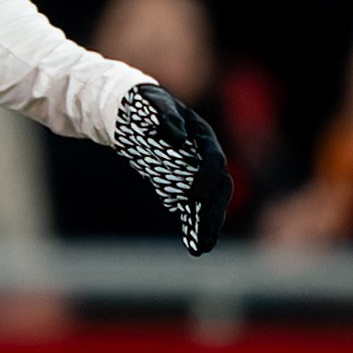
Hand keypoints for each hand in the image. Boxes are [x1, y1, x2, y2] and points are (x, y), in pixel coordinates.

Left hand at [113, 81, 232, 254]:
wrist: (134, 113)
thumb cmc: (145, 105)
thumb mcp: (154, 105)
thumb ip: (166, 118)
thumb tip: (177, 137)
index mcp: (202, 137)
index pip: (213, 161)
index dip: (206, 178)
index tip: (193, 198)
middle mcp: (205, 157)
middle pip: (218, 187)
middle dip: (213, 211)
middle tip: (206, 233)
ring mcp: (196, 173)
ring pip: (209, 202)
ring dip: (207, 225)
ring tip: (203, 247)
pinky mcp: (184, 185)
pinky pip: (194, 208)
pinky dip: (195, 226)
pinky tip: (195, 245)